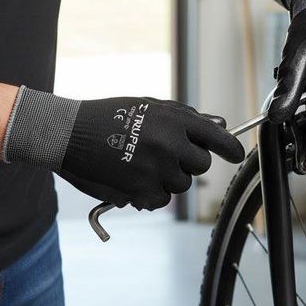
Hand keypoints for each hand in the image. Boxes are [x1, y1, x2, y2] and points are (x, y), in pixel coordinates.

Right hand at [60, 97, 244, 209]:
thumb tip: (219, 125)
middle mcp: (169, 144)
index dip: (230, 148)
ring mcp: (156, 169)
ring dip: (167, 178)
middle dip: (189, 162)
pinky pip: (161, 199)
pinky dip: (151, 193)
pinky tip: (133, 178)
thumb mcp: (148, 106)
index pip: (216, 137)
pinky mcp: (141, 190)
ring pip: (181, 184)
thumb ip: (184, 117)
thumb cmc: (108, 116)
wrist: (69, 133)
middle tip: (167, 155)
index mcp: (174, 120)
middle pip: (201, 165)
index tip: (236, 154)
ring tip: (142, 163)